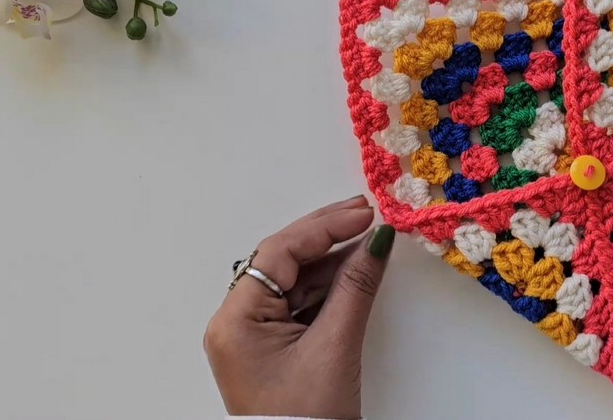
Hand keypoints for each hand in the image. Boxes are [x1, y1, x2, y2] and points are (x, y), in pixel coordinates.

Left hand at [204, 195, 395, 417]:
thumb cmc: (308, 418)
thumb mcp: (335, 346)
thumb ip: (355, 286)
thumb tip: (376, 241)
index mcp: (235, 321)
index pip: (278, 253)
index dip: (322, 227)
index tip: (362, 214)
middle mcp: (235, 324)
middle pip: (282, 261)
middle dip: (325, 236)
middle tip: (364, 212)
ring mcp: (252, 336)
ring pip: (293, 281)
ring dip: (331, 261)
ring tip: (368, 240)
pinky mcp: (271, 347)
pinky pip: (299, 303)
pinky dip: (328, 287)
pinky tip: (354, 271)